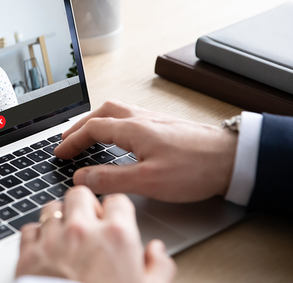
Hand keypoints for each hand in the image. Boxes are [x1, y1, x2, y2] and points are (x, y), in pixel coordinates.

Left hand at [15, 186, 175, 282]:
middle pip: (80, 194)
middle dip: (84, 206)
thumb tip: (157, 251)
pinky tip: (46, 251)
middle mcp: (82, 230)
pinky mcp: (29, 253)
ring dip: (59, 219)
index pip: (117, 201)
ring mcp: (53, 239)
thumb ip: (160, 268)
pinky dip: (37, 237)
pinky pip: (30, 229)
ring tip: (66, 237)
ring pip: (52, 208)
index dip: (117, 211)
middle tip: (89, 224)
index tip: (115, 220)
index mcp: (116, 236)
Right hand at [54, 100, 237, 201]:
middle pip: (100, 112)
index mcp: (132, 128)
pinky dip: (112, 122)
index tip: (59, 153)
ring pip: (115, 111)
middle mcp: (140, 118)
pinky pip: (128, 116)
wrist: (233, 158)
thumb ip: (111, 179)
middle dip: (80, 126)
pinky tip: (119, 135)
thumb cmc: (195, 168)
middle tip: (67, 140)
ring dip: (96, 121)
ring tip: (87, 135)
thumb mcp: (148, 180)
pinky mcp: (164, 126)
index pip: (91, 129)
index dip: (72, 141)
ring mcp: (153, 119)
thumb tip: (82, 177)